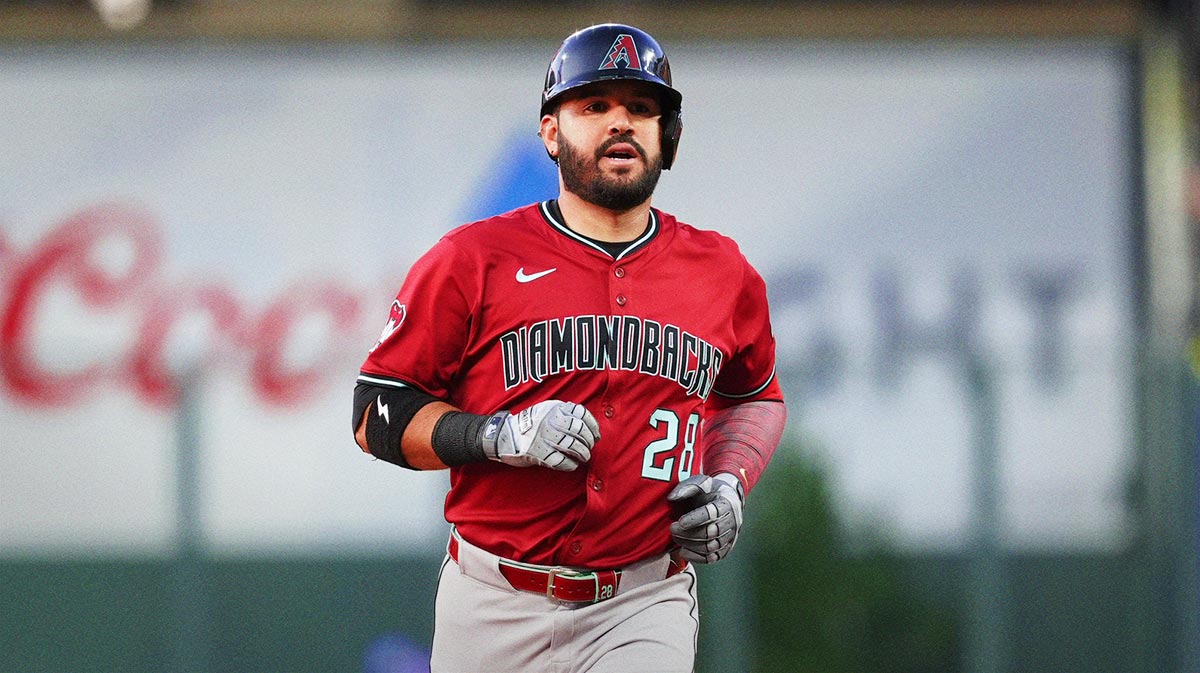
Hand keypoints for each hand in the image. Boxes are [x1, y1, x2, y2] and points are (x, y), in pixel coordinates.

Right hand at [481, 401, 599, 470]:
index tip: (596, 435)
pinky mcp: (538, 452)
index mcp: (555, 408)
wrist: (505, 435)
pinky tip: (573, 464)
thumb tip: (588, 424)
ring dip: (582, 454)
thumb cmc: (531, 424)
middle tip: (589, 447)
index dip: (593, 426)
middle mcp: (551, 421)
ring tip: (584, 456)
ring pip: (572, 446)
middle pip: (579, 431)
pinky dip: (570, 464)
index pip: (582, 414)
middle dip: (589, 441)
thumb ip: (565, 412)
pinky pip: (560, 460)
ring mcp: (544, 437)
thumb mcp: (546, 409)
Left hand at [667, 473, 744, 562]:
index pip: (712, 514)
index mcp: (726, 503)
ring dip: (690, 544)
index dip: (695, 519)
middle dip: (688, 533)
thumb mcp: (700, 483)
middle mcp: (732, 522)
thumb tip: (672, 498)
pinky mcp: (726, 549)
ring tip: (676, 538)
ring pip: (710, 547)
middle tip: (672, 529)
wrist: (728, 500)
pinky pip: (712, 558)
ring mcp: (730, 537)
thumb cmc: (710, 491)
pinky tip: (683, 551)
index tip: (680, 521)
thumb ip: (686, 487)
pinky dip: (696, 557)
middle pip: (710, 533)